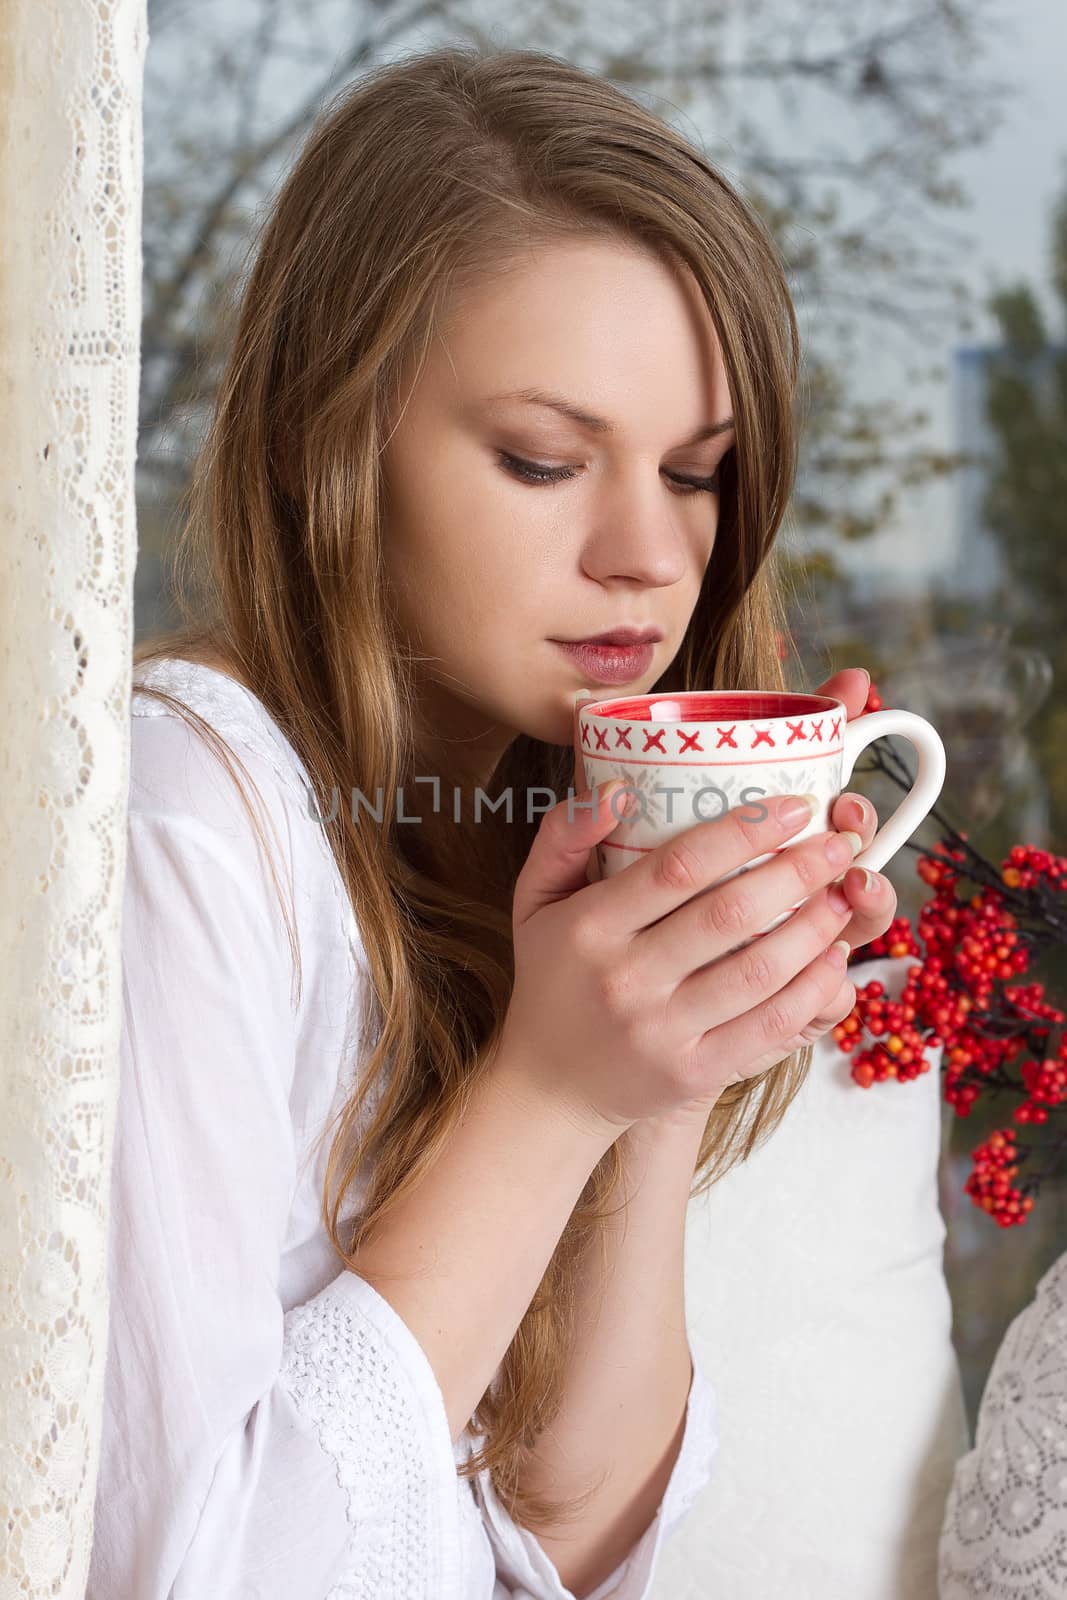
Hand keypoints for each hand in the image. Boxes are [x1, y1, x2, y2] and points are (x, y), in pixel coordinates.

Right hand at [563, 669, 897, 1135]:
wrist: (549, 1087)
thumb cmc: (552, 978)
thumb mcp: (535, 898)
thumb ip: (565, 834)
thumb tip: (619, 787)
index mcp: (590, 927)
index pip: (679, 866)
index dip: (745, 831)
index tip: (794, 808)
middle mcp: (625, 978)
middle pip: (730, 914)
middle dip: (798, 872)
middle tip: (838, 844)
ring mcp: (662, 1030)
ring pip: (759, 970)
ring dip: (813, 928)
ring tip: (842, 895)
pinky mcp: (694, 1071)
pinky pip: (768, 1027)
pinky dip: (810, 990)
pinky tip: (832, 959)